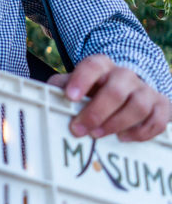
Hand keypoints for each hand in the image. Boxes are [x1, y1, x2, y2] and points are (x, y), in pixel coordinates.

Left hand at [47, 54, 170, 141]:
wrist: (127, 89)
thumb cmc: (95, 89)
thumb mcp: (76, 84)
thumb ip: (61, 87)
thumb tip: (45, 95)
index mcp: (103, 66)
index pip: (93, 66)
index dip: (82, 80)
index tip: (70, 97)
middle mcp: (126, 75)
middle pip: (116, 90)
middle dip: (96, 112)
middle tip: (79, 129)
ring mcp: (146, 90)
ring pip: (137, 105)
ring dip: (116, 123)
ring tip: (97, 135)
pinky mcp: (162, 106)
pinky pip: (158, 120)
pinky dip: (141, 132)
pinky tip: (123, 138)